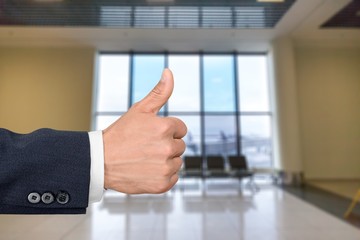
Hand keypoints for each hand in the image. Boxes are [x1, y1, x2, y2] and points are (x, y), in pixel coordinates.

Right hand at [102, 69, 186, 193]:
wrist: (100, 162)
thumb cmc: (120, 134)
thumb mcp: (140, 109)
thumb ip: (159, 92)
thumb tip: (169, 72)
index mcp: (165, 127)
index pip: (181, 129)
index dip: (166, 130)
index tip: (151, 134)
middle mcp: (168, 148)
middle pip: (180, 146)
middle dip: (167, 145)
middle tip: (146, 147)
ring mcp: (165, 167)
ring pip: (177, 162)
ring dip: (166, 161)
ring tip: (145, 159)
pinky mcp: (162, 184)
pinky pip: (173, 178)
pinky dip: (163, 176)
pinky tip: (147, 171)